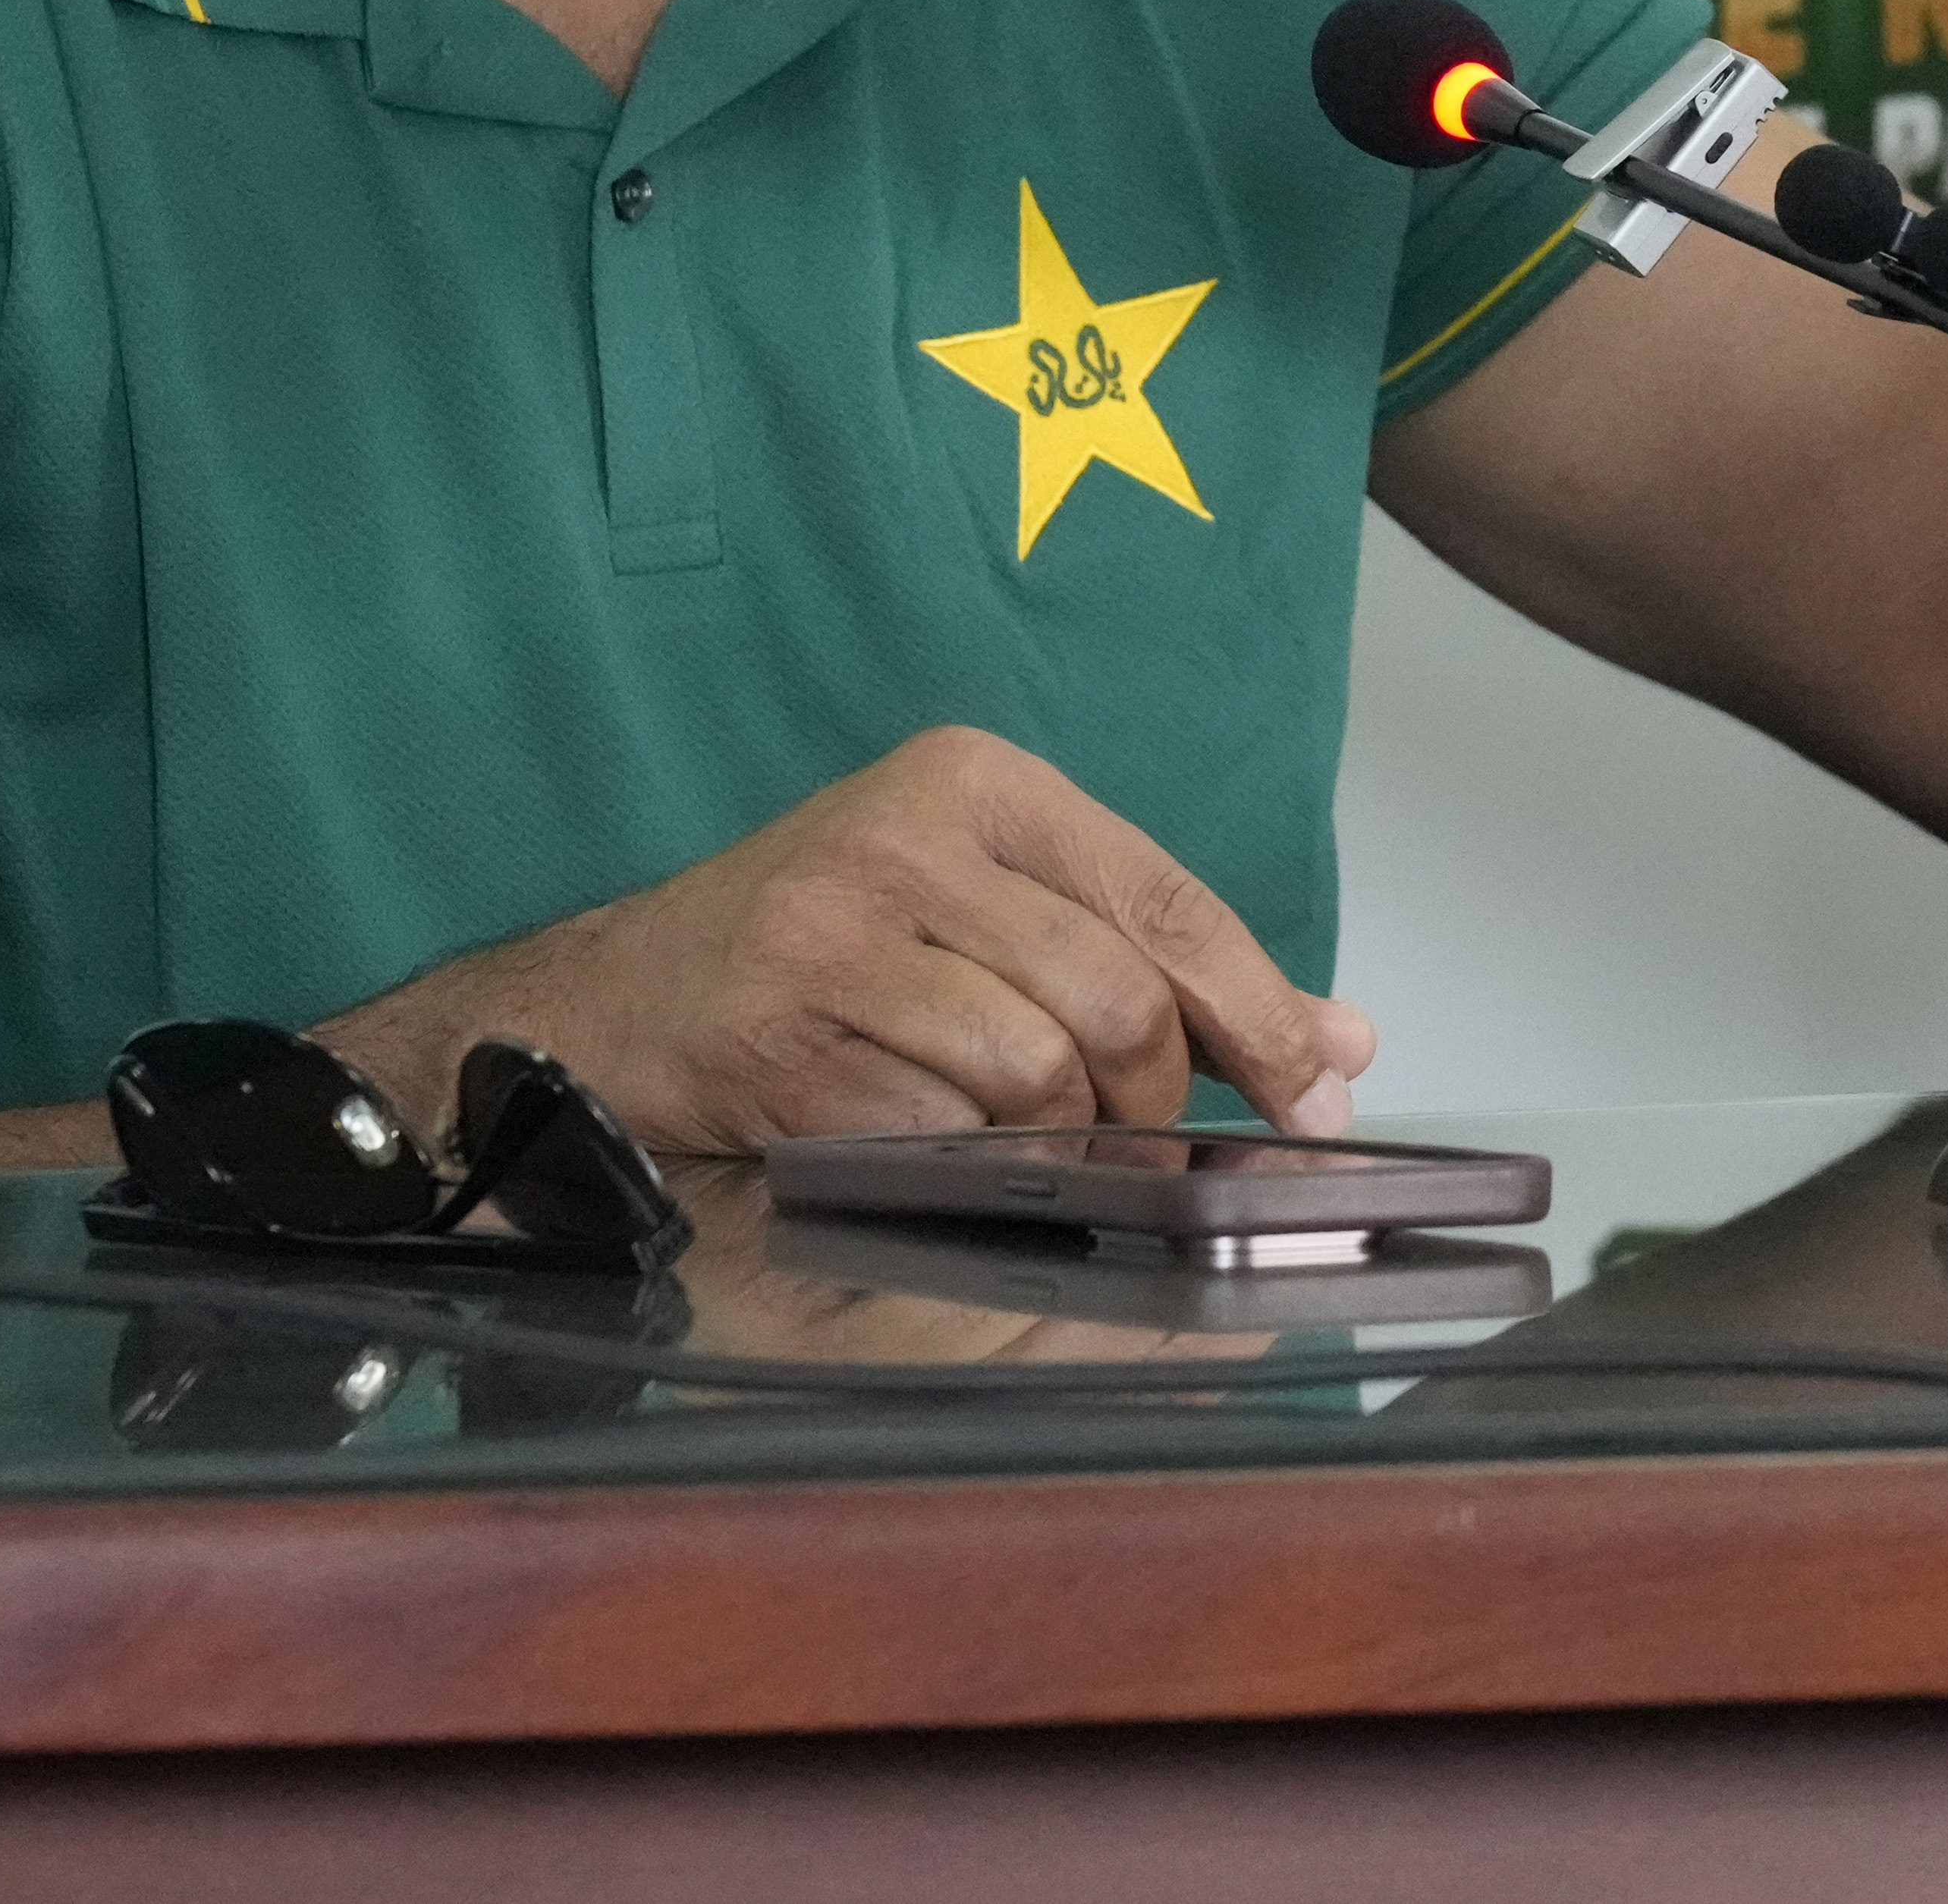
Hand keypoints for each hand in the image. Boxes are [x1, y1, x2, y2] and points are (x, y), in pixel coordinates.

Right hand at [345, 726, 1374, 1155]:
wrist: (611, 998)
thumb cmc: (822, 952)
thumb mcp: (992, 911)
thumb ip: (1156, 961)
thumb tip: (1336, 1046)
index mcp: (980, 781)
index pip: (1169, 904)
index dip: (1262, 1014)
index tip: (1316, 1096)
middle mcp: (909, 837)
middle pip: (1115, 1000)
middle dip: (1154, 1098)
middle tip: (1143, 1145)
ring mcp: (834, 931)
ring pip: (1033, 1071)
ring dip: (1053, 1141)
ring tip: (1023, 1146)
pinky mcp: (778, 1030)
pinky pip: (932, 1132)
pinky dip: (954, 1166)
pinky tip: (926, 1150)